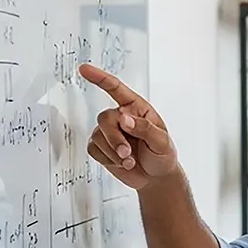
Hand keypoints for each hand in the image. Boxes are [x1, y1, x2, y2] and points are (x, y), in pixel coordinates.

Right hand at [78, 64, 176, 189]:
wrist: (156, 178)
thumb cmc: (163, 155)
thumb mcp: (162, 141)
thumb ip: (144, 128)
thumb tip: (124, 118)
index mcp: (137, 108)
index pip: (116, 89)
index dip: (100, 78)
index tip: (84, 69)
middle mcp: (121, 117)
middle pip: (105, 118)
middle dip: (114, 138)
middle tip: (127, 154)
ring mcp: (110, 132)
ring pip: (98, 135)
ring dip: (113, 151)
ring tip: (130, 161)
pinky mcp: (101, 147)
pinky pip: (93, 149)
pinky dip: (107, 159)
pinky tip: (121, 163)